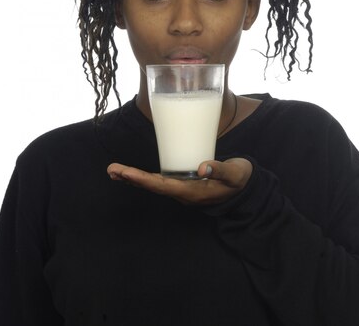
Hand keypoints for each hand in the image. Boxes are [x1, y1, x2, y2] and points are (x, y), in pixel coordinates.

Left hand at [107, 158, 252, 205]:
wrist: (245, 189)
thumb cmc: (240, 179)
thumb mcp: (235, 173)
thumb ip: (220, 170)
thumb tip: (203, 167)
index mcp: (192, 192)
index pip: (162, 186)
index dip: (142, 179)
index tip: (125, 172)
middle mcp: (183, 192)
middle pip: (152, 186)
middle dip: (131, 178)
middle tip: (112, 169)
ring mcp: (182, 189)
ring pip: (154, 184)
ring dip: (134, 178)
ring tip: (115, 171)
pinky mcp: (184, 183)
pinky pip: (160, 181)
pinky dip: (144, 177)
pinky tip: (133, 173)